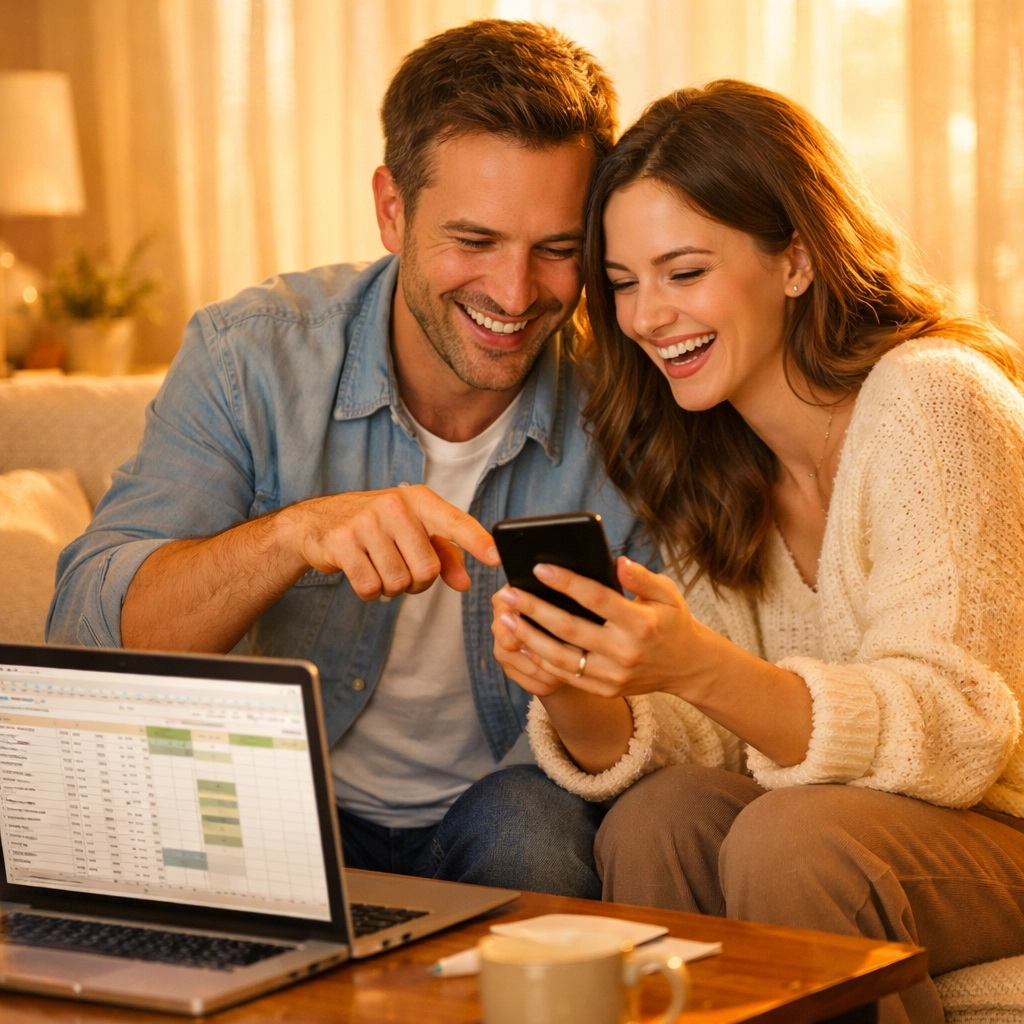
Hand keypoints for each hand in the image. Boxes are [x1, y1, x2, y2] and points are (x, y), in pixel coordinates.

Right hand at [282, 485, 499, 600]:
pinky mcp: (342, 542)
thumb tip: (465, 584)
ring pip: (399, 583)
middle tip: (401, 570)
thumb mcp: (412, 531)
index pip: (454, 522)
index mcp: (418, 500)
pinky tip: (361, 572)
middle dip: (418, 583)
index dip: (477, 542)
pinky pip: (370, 588)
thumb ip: (443, 555)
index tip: (496, 558)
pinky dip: (369, 591)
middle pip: (427, 570)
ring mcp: (366, 522)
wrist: (318, 522)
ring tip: (379, 567)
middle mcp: (394, 506)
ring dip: (392, 588)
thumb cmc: (376, 527)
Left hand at [493, 557, 706, 699]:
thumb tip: (618, 562)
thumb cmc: (672, 622)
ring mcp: (613, 675)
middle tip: (507, 593)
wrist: (687, 667)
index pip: (597, 599)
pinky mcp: (604, 689)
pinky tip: (520, 643)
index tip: (539, 568)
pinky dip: (539, 660)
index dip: (567, 583)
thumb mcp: (667, 593)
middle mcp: (625, 652)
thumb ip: (641, 577)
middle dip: (534, 610)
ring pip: (561, 657)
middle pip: (570, 629)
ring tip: (504, 619)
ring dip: (528, 637)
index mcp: (641, 623)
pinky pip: (565, 676)